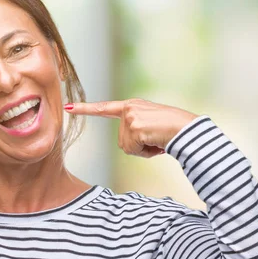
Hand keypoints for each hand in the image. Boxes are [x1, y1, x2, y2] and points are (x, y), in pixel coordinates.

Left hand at [64, 98, 197, 157]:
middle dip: (139, 146)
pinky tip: (158, 144)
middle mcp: (129, 108)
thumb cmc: (176, 130)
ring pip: (127, 147)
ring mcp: (130, 117)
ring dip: (144, 150)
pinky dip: (147, 153)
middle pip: (122, 141)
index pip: (105, 108)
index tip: (68, 108)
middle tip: (156, 140)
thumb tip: (131, 145)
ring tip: (159, 141)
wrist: (189, 129)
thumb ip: (138, 130)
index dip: (86, 109)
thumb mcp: (153, 125)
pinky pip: (134, 151)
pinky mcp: (134, 127)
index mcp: (133, 105)